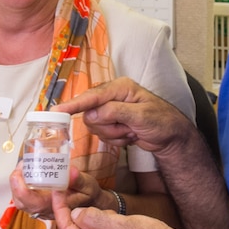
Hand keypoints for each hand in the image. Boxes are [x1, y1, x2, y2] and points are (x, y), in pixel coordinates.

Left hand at [10, 166, 112, 218]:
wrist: (92, 204)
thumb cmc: (88, 195)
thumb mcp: (88, 186)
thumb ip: (78, 180)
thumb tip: (70, 171)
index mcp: (55, 208)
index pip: (32, 203)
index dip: (21, 189)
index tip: (20, 172)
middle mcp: (45, 210)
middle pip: (21, 202)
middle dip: (16, 183)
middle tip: (22, 164)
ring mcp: (41, 207)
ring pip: (20, 200)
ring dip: (17, 183)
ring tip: (23, 166)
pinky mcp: (40, 202)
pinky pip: (24, 197)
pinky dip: (21, 184)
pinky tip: (26, 171)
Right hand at [51, 77, 197, 157]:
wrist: (172, 137)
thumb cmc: (163, 122)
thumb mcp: (142, 116)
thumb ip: (115, 112)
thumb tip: (92, 114)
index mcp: (120, 88)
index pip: (92, 96)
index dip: (74, 104)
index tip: (56, 111)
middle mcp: (112, 97)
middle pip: (91, 115)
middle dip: (109, 127)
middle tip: (128, 128)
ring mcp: (111, 111)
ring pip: (95, 127)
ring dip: (115, 135)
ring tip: (132, 132)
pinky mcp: (112, 123)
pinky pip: (102, 135)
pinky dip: (117, 140)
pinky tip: (131, 136)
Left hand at [51, 185, 184, 228]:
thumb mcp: (119, 225)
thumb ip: (93, 219)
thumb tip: (74, 214)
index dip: (60, 209)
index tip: (56, 191)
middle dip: (80, 214)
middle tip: (83, 195)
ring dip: (96, 219)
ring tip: (114, 215)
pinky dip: (103, 225)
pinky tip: (117, 220)